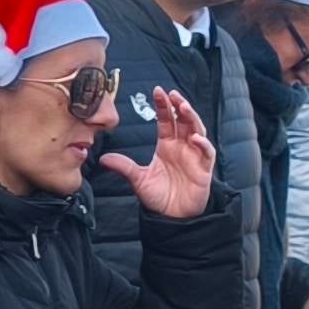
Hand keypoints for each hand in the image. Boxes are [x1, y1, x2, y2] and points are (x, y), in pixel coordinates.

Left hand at [96, 86, 215, 219]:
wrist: (172, 217)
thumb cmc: (159, 197)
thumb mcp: (138, 179)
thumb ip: (123, 167)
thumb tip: (102, 158)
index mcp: (167, 145)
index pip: (166, 120)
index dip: (163, 106)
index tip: (157, 91)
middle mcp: (182, 147)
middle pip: (183, 120)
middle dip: (178, 105)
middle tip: (171, 94)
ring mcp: (194, 156)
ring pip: (197, 130)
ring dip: (192, 118)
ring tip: (183, 107)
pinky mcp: (203, 169)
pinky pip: (206, 153)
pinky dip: (202, 144)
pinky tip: (195, 137)